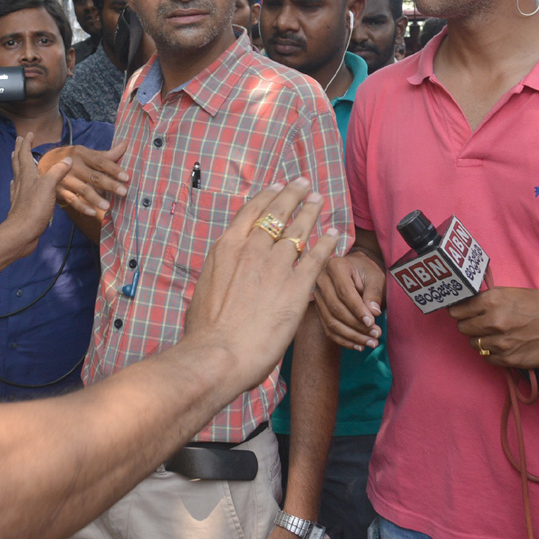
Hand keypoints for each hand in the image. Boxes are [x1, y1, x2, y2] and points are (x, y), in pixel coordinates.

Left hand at [3, 133, 72, 255]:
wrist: (21, 233)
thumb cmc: (34, 209)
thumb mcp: (48, 187)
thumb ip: (57, 172)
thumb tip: (68, 159)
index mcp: (27, 175)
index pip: (25, 154)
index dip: (26, 143)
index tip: (28, 133)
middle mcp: (21, 182)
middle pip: (17, 162)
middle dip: (19, 150)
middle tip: (19, 140)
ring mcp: (19, 194)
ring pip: (17, 174)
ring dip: (18, 164)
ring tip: (17, 158)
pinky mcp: (20, 205)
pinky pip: (17, 188)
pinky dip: (17, 182)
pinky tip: (16, 183)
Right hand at [37, 142, 128, 219]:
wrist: (45, 163)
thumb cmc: (73, 158)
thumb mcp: (86, 153)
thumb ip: (106, 154)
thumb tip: (125, 145)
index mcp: (81, 154)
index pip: (100, 162)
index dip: (114, 169)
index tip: (126, 177)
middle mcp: (73, 165)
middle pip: (94, 176)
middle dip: (109, 185)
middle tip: (124, 192)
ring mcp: (65, 179)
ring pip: (83, 190)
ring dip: (96, 198)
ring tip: (108, 206)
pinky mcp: (60, 191)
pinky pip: (72, 200)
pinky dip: (82, 207)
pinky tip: (93, 212)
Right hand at [183, 179, 339, 393]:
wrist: (218, 354)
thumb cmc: (204, 332)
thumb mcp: (204, 291)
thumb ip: (218, 277)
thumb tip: (219, 280)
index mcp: (226, 249)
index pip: (250, 212)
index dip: (267, 196)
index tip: (277, 186)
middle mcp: (251, 250)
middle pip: (277, 213)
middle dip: (293, 195)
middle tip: (304, 184)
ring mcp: (275, 266)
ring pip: (298, 231)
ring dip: (311, 213)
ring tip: (319, 201)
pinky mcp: (296, 287)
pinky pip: (316, 257)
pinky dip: (326, 243)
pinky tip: (334, 235)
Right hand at [314, 251, 384, 350]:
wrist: (355, 270)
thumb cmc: (367, 272)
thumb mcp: (375, 277)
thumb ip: (374, 293)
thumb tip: (373, 313)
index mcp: (335, 266)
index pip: (344, 292)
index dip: (358, 309)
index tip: (372, 322)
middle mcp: (320, 280)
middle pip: (336, 308)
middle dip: (356, 325)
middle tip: (376, 335)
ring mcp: (317, 295)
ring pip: (331, 321)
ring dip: (352, 336)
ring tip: (371, 343)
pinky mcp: (318, 309)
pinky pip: (328, 329)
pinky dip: (343, 340)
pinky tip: (359, 345)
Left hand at [449, 285, 538, 368]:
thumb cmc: (534, 304)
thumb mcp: (506, 293)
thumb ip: (484, 300)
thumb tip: (461, 305)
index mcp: (491, 301)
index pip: (457, 311)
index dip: (459, 313)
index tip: (461, 314)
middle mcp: (494, 322)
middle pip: (463, 329)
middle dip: (470, 326)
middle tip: (480, 324)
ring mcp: (501, 342)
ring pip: (475, 345)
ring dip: (481, 340)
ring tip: (495, 335)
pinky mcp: (509, 359)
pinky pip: (487, 358)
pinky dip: (492, 353)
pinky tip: (502, 345)